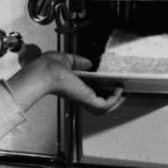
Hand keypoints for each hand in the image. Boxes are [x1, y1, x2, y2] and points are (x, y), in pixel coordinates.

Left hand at [6, 51, 123, 113]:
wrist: (44, 72)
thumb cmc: (47, 68)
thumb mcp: (65, 60)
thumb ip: (77, 61)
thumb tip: (88, 63)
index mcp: (72, 87)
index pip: (89, 92)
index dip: (100, 88)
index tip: (110, 82)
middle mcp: (78, 95)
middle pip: (98, 102)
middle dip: (111, 97)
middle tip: (120, 89)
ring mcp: (83, 99)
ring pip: (104, 107)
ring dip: (116, 100)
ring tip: (122, 90)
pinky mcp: (88, 100)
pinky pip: (106, 104)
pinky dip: (115, 98)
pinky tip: (119, 89)